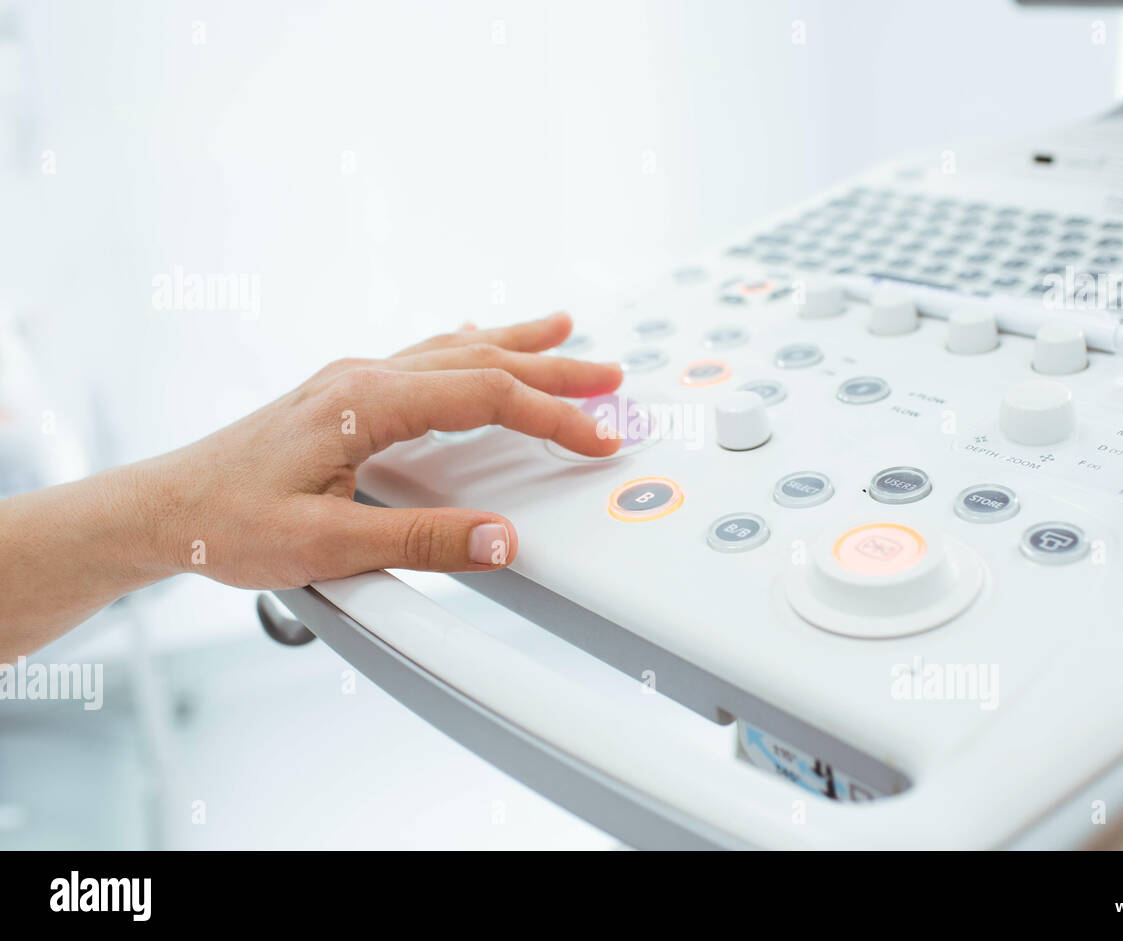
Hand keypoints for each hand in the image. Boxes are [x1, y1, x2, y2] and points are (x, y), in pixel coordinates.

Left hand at [145, 311, 622, 586]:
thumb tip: (501, 538)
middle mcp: (363, 378)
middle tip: (610, 377)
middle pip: (480, 361)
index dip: (551, 415)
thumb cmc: (227, 524)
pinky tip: (475, 336)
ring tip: (564, 332)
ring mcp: (352, 381)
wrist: (161, 510)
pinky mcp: (343, 396)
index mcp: (365, 403)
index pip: (485, 396)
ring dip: (516, 346)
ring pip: (454, 350)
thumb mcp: (327, 546)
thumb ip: (420, 543)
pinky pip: (425, 356)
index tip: (598, 436)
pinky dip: (469, 347)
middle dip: (553, 369)